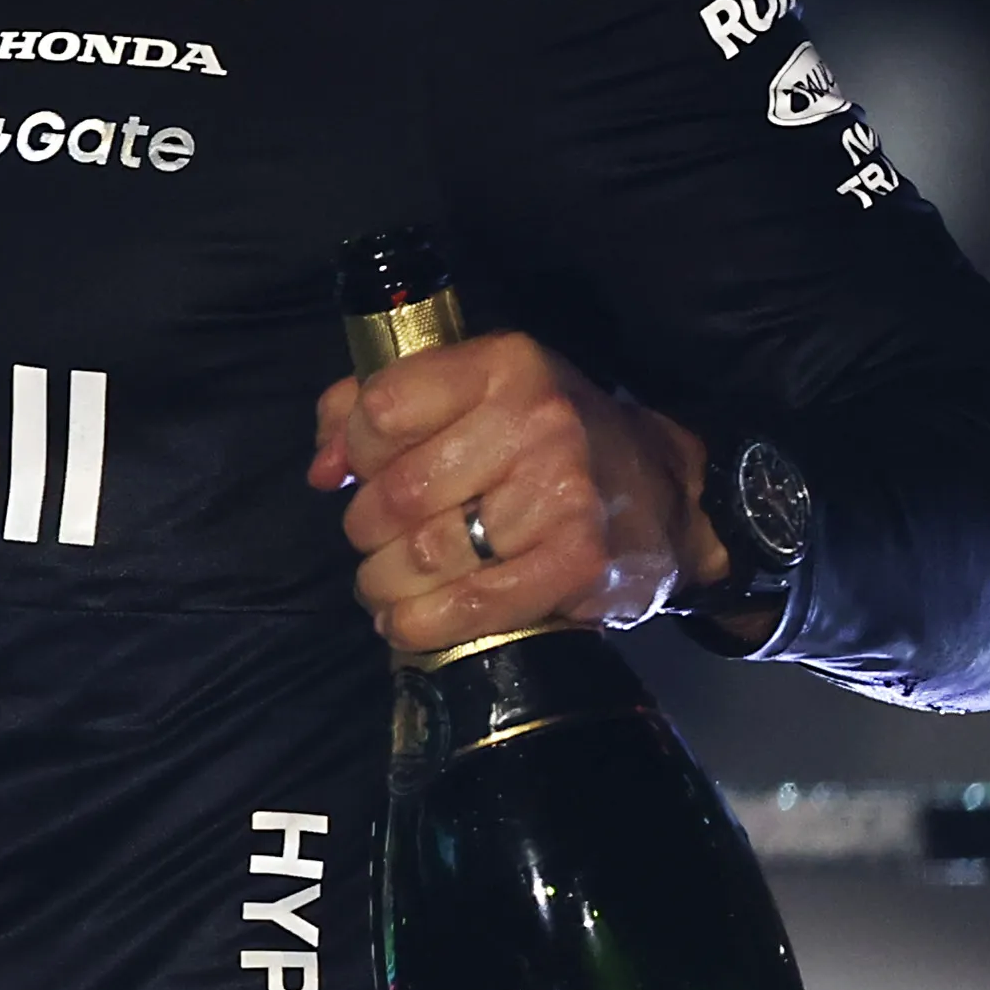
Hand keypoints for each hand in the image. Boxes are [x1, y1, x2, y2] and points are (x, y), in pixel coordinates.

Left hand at [311, 328, 720, 655]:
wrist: (665, 490)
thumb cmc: (545, 437)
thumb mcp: (472, 390)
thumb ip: (377, 406)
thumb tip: (324, 470)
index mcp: (504, 367)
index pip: (383, 411)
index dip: (356, 452)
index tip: (361, 473)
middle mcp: (537, 424)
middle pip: (400, 494)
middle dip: (366, 527)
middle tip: (372, 540)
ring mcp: (563, 497)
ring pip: (427, 555)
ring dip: (384, 581)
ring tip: (383, 583)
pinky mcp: (579, 564)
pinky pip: (473, 605)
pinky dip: (423, 622)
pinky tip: (406, 622)